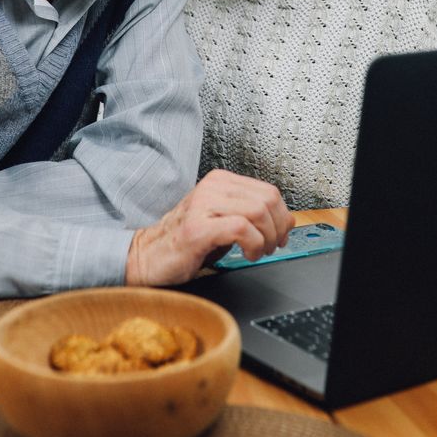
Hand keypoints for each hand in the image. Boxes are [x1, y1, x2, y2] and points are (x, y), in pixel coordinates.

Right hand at [125, 169, 293, 285]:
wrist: (148, 256)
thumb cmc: (187, 241)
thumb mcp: (226, 221)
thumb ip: (255, 216)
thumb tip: (288, 220)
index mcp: (220, 181)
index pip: (269, 191)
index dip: (282, 216)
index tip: (280, 235)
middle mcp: (211, 187)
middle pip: (268, 200)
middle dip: (278, 229)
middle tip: (270, 247)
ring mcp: (203, 205)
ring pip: (257, 212)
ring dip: (266, 239)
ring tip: (257, 252)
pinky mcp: (197, 227)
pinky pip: (241, 229)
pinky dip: (253, 245)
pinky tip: (247, 254)